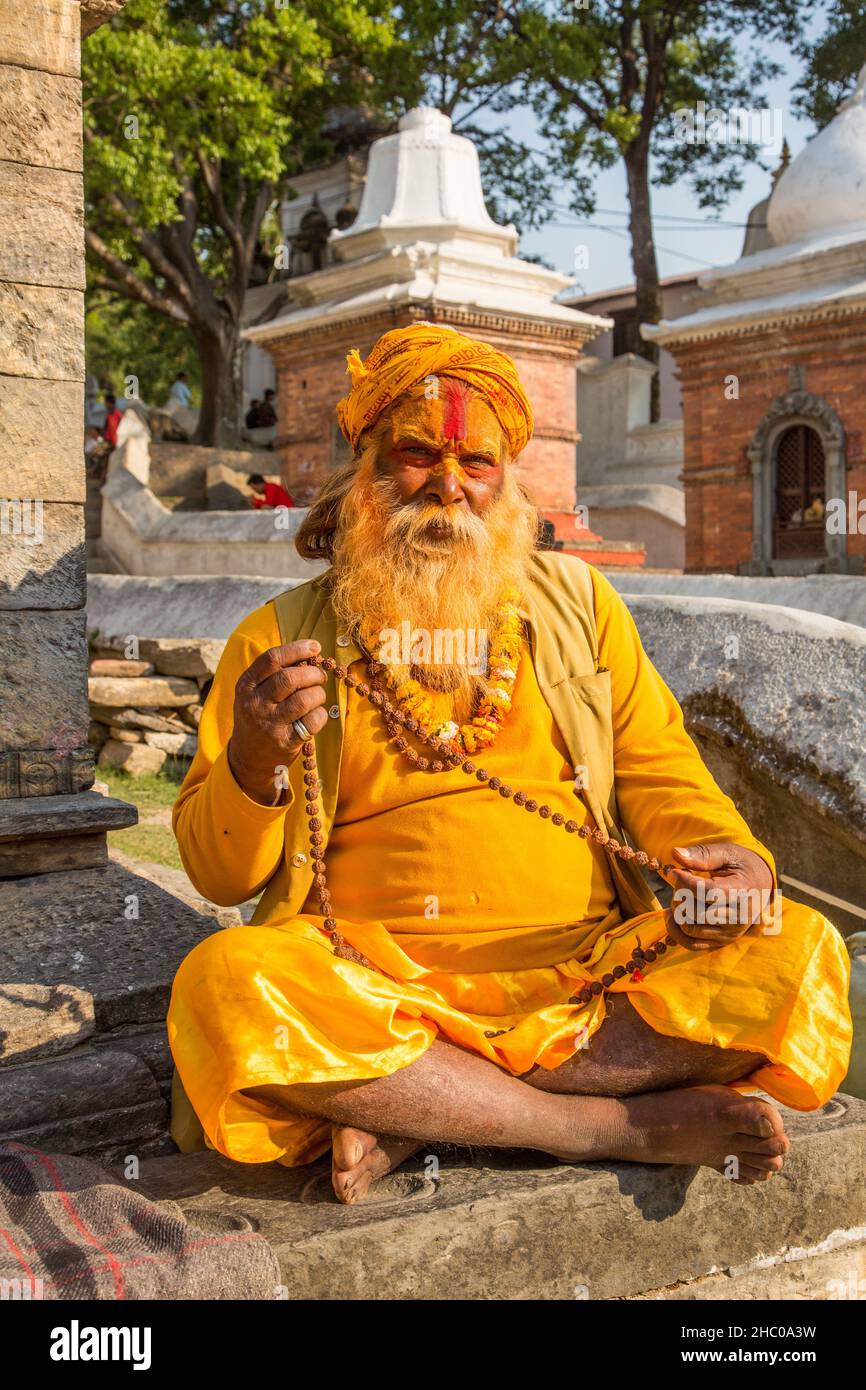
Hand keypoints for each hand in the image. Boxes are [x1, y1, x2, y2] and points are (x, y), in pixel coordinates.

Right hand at [227, 640, 326, 804]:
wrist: (248, 756)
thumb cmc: (258, 715)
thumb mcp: (254, 693)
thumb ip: (274, 674)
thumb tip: (309, 653)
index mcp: (245, 686)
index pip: (271, 659)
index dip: (297, 649)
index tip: (315, 647)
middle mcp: (255, 704)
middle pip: (290, 678)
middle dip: (312, 673)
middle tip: (320, 676)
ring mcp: (269, 724)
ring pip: (304, 699)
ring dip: (319, 694)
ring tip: (318, 695)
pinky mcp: (285, 742)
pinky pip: (312, 721)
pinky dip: (321, 714)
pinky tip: (316, 714)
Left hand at [666, 843, 774, 952]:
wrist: (759, 885)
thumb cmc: (740, 866)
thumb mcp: (726, 853)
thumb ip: (702, 854)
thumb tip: (675, 853)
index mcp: (743, 892)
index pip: (709, 893)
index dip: (685, 883)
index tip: (673, 872)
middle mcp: (739, 917)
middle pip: (697, 913)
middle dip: (680, 895)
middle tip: (678, 882)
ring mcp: (730, 933)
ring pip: (691, 929)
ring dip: (677, 911)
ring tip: (678, 895)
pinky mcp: (721, 941)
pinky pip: (691, 944)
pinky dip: (675, 931)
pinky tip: (671, 913)